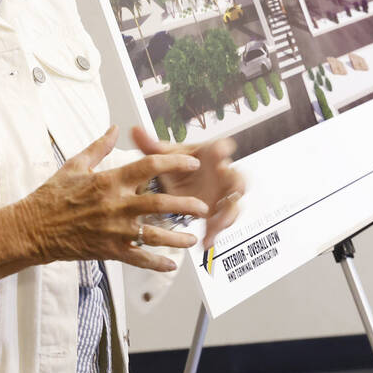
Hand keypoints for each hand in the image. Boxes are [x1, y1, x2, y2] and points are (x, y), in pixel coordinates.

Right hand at [16, 126, 209, 271]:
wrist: (31, 229)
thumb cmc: (51, 197)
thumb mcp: (74, 165)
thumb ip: (99, 147)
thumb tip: (114, 129)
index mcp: (109, 181)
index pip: (149, 167)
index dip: (174, 162)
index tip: (192, 162)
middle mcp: (115, 205)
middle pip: (160, 204)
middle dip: (186, 205)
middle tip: (202, 206)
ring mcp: (113, 230)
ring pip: (154, 235)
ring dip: (177, 237)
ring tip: (192, 237)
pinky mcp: (108, 250)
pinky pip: (138, 258)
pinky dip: (156, 263)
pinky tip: (171, 265)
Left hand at [131, 127, 245, 247]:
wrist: (176, 182)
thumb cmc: (175, 164)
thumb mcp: (162, 155)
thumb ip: (150, 144)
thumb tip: (134, 130)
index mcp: (209, 155)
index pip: (222, 147)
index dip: (224, 149)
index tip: (221, 151)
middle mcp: (220, 173)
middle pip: (238, 177)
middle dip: (238, 185)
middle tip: (234, 192)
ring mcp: (221, 193)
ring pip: (234, 203)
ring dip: (228, 215)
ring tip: (217, 227)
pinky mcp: (217, 211)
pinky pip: (222, 221)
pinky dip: (215, 232)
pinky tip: (206, 242)